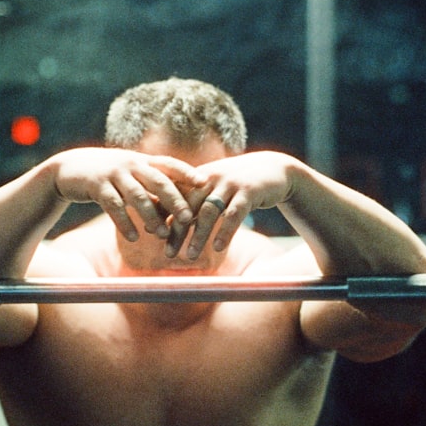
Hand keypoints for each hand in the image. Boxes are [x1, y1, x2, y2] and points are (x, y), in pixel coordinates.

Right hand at [52, 148, 200, 241]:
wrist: (68, 168)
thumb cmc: (107, 176)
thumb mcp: (130, 177)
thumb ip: (151, 189)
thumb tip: (179, 207)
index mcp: (142, 161)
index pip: (169, 164)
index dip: (187, 172)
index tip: (205, 183)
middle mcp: (131, 164)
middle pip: (158, 181)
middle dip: (174, 200)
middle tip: (188, 218)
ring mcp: (113, 173)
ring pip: (137, 195)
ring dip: (151, 216)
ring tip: (162, 235)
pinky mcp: (96, 185)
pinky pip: (114, 206)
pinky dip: (125, 222)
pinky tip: (134, 238)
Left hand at [167, 151, 297, 259]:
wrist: (274, 169)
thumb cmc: (237, 184)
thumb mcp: (213, 188)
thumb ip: (190, 202)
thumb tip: (162, 223)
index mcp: (198, 176)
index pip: (175, 195)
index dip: (163, 212)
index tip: (150, 233)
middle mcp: (211, 177)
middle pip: (188, 205)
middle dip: (177, 230)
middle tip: (168, 253)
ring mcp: (230, 183)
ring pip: (208, 211)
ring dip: (198, 235)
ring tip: (190, 256)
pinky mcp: (249, 191)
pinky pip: (234, 214)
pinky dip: (224, 232)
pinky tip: (217, 248)